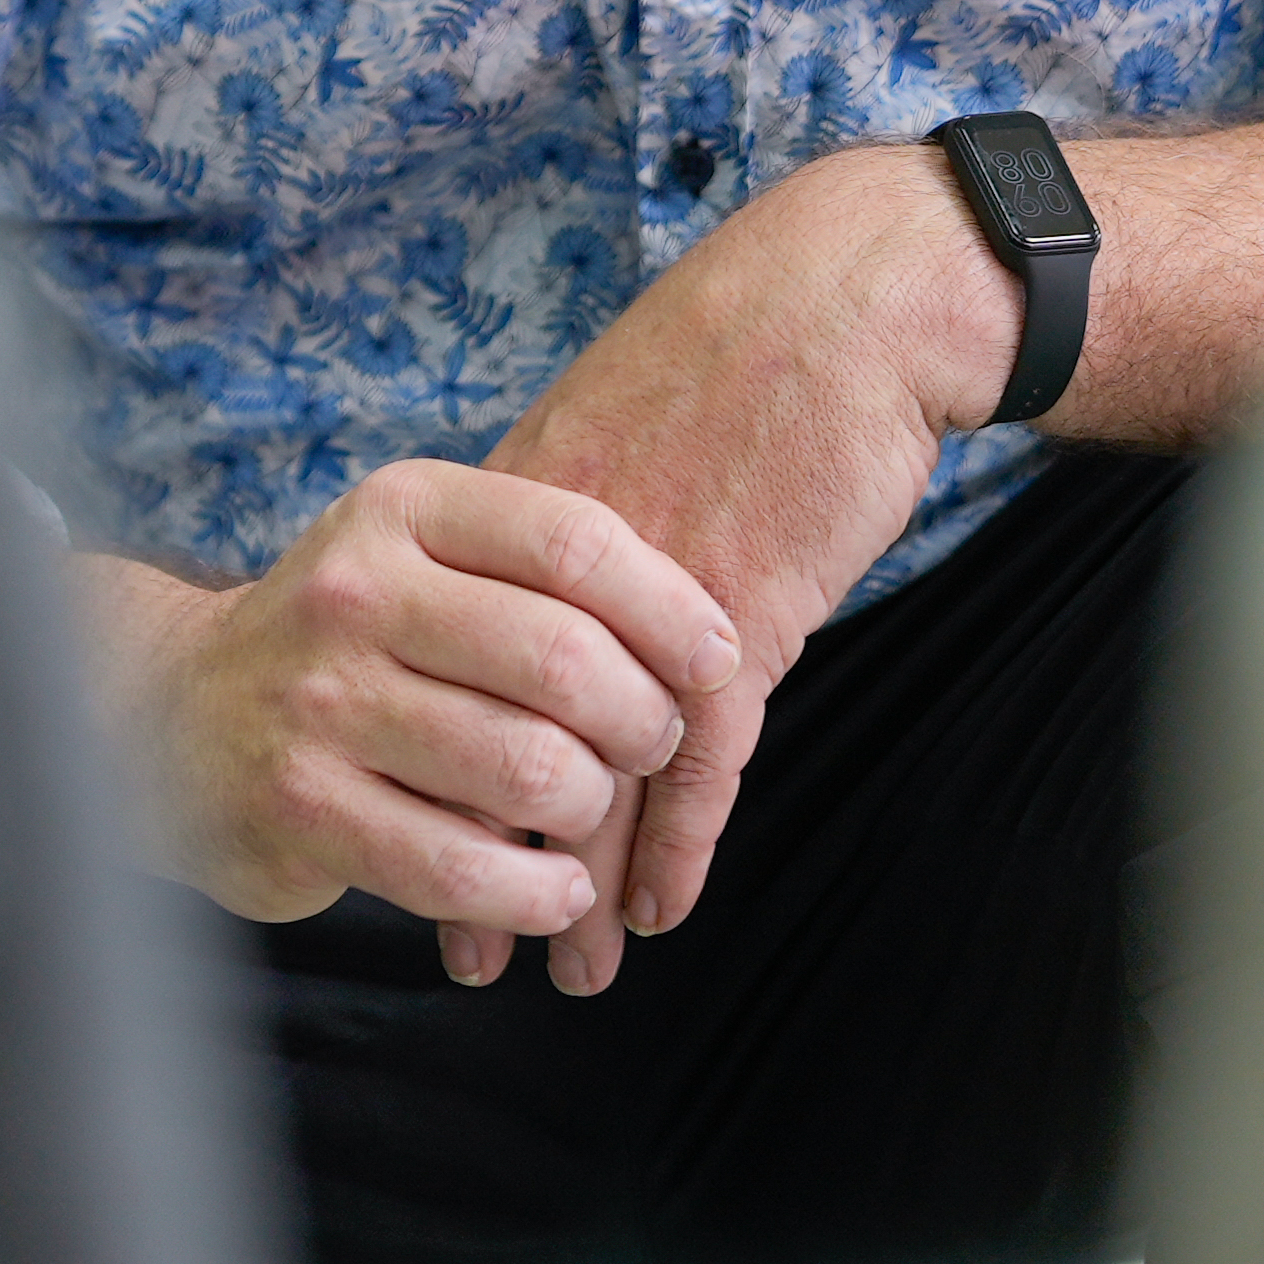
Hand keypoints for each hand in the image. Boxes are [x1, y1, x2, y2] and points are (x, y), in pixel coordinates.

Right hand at [77, 465, 742, 951]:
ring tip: (590, 820)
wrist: (170, 715)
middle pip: (565, 663)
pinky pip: (462, 870)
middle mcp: (353, 591)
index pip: (575, 542)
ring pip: (525, 773)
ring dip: (590, 814)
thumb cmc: (349, 637)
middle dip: (644, 723)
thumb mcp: (423, 559)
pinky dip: (534, 895)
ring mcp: (319, 702)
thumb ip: (539, 579)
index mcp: (402, 509)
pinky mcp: (300, 808)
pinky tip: (552, 892)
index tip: (721, 660)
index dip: (672, 609)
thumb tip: (712, 643)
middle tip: (654, 749)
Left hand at [468, 144, 1016, 994]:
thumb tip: (541, 581)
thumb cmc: (753, 348)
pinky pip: (702, 759)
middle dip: (488, 854)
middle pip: (507, 736)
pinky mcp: (744, 612)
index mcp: (526, 507)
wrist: (851, 295)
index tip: (412, 840)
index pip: (456, 670)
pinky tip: (658, 910)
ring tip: (564, 968)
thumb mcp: (628, 414)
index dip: (439, 768)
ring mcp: (652, 594)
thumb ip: (576, 507)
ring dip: (581, 879)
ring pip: (597, 768)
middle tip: (468, 949)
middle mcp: (565, 564)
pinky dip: (679, 842)